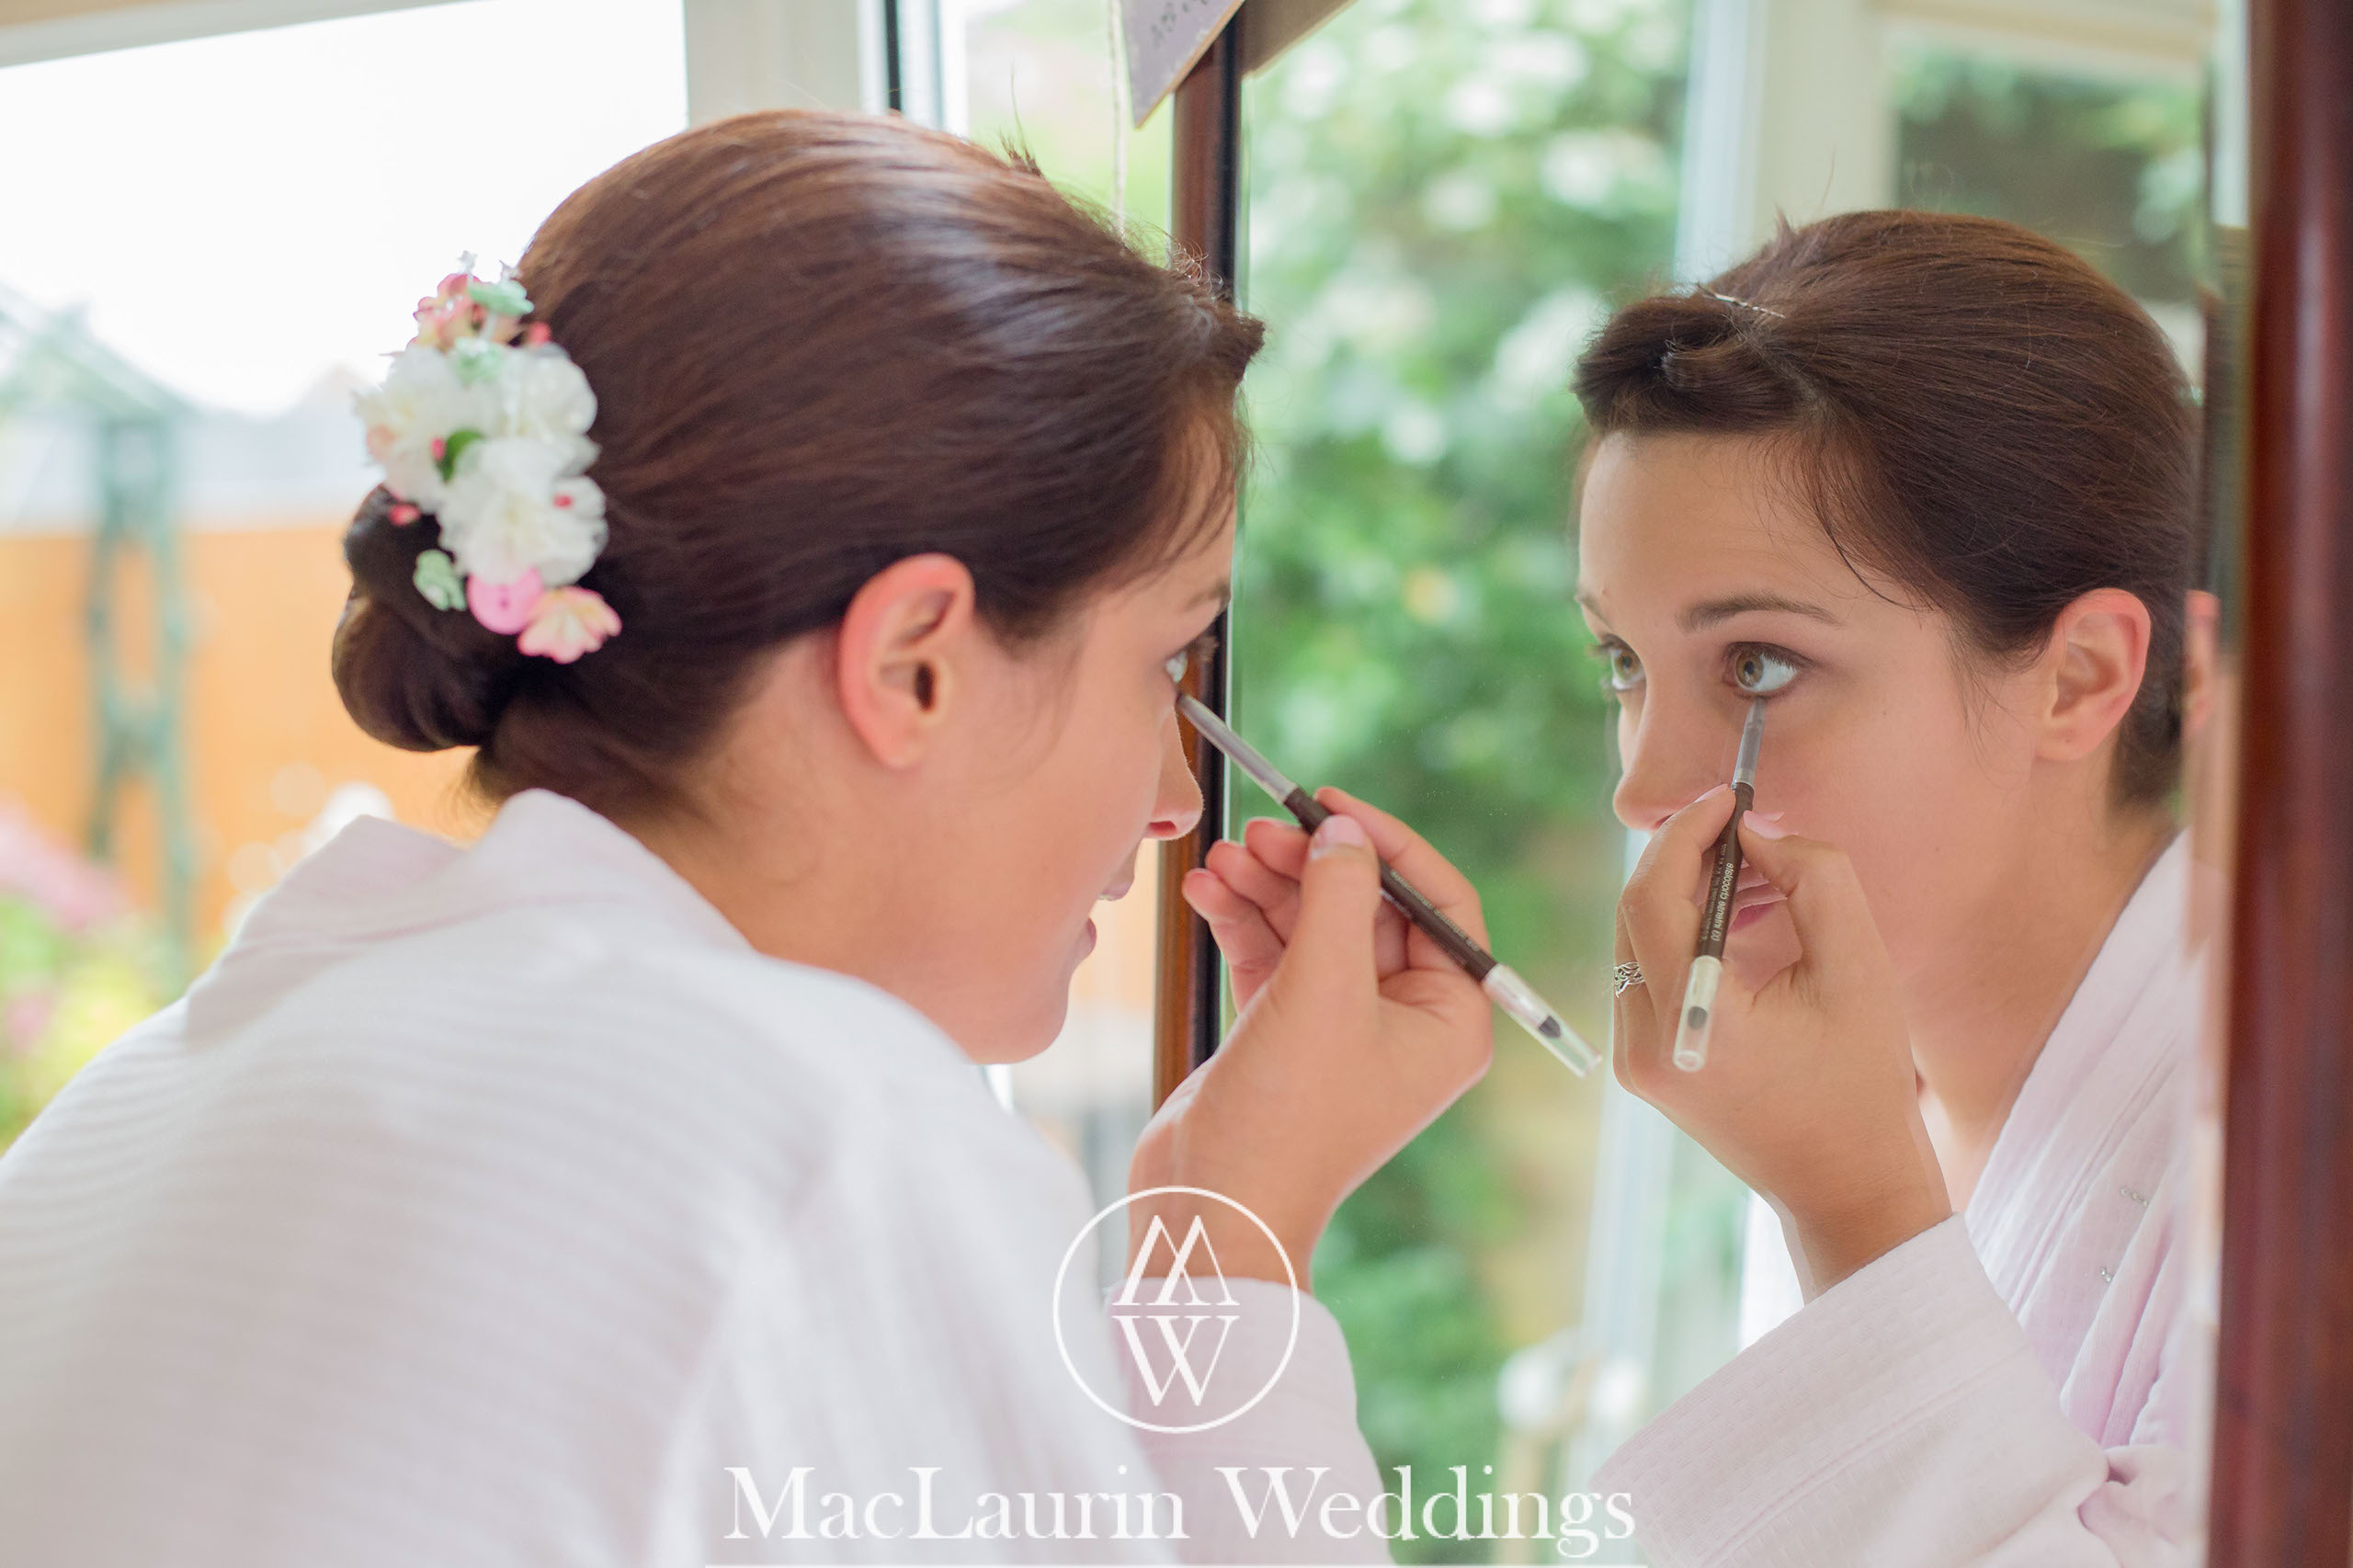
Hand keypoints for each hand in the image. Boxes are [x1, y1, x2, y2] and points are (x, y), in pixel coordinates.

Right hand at [1126, 789, 1494, 1289]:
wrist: (1212, 1205)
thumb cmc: (1287, 1115)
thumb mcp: (1324, 989)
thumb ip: (1340, 897)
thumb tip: (1344, 832)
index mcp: (1449, 1020)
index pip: (1439, 904)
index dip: (1388, 845)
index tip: (1332, 804)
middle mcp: (1405, 1022)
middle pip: (1367, 908)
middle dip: (1312, 865)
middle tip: (1261, 831)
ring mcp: (1342, 1028)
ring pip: (1312, 926)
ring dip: (1267, 888)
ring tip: (1220, 859)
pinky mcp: (1285, 1034)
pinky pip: (1273, 956)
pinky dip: (1242, 921)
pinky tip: (1205, 891)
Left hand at [1614, 786, 1951, 1295]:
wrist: (1847, 1186)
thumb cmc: (1864, 1080)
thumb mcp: (1859, 966)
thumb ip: (1812, 878)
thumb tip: (1754, 831)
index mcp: (1693, 1022)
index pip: (1652, 897)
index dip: (1684, 834)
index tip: (1727, 798)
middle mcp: (1646, 1043)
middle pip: (1635, 914)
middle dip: (1685, 857)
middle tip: (1744, 826)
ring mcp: (1636, 1059)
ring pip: (1637, 941)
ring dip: (1689, 893)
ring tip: (1764, 873)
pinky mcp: (1645, 1065)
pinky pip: (1649, 975)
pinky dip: (1687, 935)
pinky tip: (1747, 919)